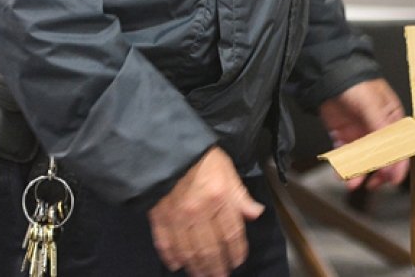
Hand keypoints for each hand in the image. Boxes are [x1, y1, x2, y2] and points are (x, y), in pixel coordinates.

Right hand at [148, 147, 263, 276]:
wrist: (168, 150)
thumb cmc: (202, 159)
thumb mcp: (228, 172)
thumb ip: (240, 196)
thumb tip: (256, 214)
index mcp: (219, 199)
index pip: (232, 233)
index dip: (236, 251)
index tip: (238, 261)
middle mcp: (199, 213)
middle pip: (210, 248)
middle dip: (217, 267)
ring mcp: (177, 218)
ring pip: (188, 251)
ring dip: (196, 268)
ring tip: (203, 276)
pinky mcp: (158, 219)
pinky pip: (165, 244)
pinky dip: (171, 257)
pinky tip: (177, 265)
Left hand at [318, 78, 409, 189]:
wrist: (330, 75)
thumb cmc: (358, 83)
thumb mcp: (374, 106)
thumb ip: (382, 131)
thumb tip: (392, 154)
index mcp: (392, 120)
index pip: (400, 147)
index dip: (398, 164)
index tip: (394, 180)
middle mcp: (377, 129)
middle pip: (382, 157)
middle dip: (378, 172)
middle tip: (373, 183)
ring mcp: (360, 134)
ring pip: (363, 160)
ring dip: (358, 172)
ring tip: (351, 182)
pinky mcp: (344, 136)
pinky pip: (345, 156)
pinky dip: (343, 166)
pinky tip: (340, 172)